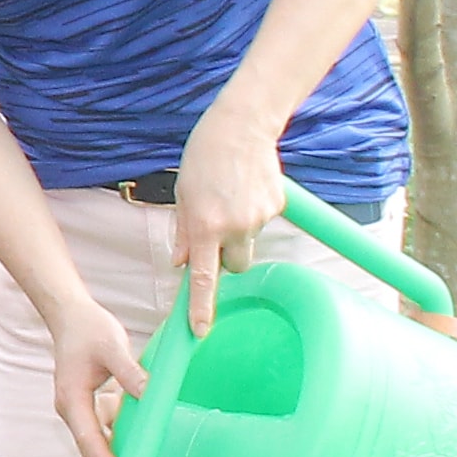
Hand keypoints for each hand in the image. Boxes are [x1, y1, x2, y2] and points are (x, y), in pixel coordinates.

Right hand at [48, 294, 148, 456]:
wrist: (69, 314)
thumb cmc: (88, 329)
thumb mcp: (113, 346)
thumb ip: (130, 373)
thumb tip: (149, 395)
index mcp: (73, 401)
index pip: (90, 443)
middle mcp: (72, 410)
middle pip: (91, 451)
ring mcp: (78, 409)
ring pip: (97, 444)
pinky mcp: (87, 404)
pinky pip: (103, 430)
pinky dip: (117, 442)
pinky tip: (137, 450)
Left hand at [171, 107, 285, 333]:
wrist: (240, 125)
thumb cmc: (204, 157)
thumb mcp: (182, 195)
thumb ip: (182, 233)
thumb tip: (179, 264)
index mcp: (204, 225)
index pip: (202, 277)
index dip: (201, 307)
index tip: (200, 331)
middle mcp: (234, 226)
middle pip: (236, 266)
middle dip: (227, 258)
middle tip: (217, 229)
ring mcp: (259, 217)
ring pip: (249, 243)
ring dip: (239, 232)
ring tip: (231, 196)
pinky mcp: (277, 206)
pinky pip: (262, 222)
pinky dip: (254, 212)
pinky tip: (246, 187)